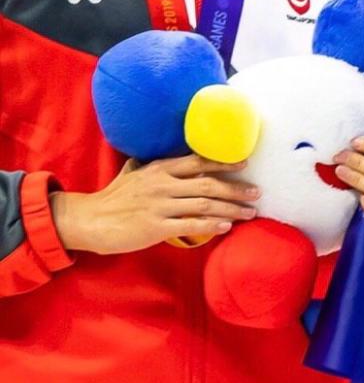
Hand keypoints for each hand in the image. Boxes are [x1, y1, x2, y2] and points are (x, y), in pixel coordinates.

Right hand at [49, 155, 258, 253]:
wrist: (88, 221)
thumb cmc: (111, 198)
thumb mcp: (131, 173)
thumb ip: (147, 165)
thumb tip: (150, 156)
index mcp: (160, 169)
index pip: (199, 161)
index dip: (224, 162)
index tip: (245, 163)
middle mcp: (163, 184)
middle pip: (209, 184)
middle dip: (236, 188)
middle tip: (257, 192)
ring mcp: (160, 205)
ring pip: (205, 204)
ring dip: (231, 208)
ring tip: (250, 212)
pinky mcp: (155, 227)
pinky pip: (190, 225)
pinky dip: (211, 225)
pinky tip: (226, 226)